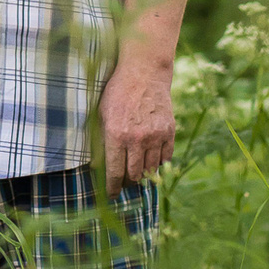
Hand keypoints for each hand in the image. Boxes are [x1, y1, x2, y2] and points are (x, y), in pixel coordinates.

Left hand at [98, 60, 175, 195]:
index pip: (114, 172)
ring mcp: (155, 136)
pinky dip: (158, 162)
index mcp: (116, 135)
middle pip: (134, 175)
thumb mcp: (102, 114)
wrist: (144, 73)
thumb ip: (101, 140)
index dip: (112, 187)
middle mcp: (137, 139)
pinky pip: (165, 158)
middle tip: (123, 183)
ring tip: (136, 171)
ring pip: (151, 169)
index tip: (111, 195)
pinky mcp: (169, 132)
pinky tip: (150, 159)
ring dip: (143, 174)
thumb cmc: (117, 93)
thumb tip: (98, 167)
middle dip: (127, 182)